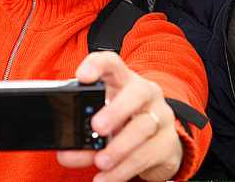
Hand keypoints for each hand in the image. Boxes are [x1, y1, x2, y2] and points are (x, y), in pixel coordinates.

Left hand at [57, 51, 181, 181]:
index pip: (112, 63)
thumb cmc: (123, 127)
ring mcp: (161, 116)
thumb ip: (83, 139)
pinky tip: (107, 178)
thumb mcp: (103, 128)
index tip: (82, 76)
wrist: (158, 148)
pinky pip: (147, 155)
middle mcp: (147, 93)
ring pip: (143, 127)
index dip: (97, 66)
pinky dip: (124, 169)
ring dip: (118, 148)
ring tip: (100, 163)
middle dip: (116, 110)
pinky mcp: (169, 143)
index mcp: (124, 81)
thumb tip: (65, 153)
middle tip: (97, 128)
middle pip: (136, 92)